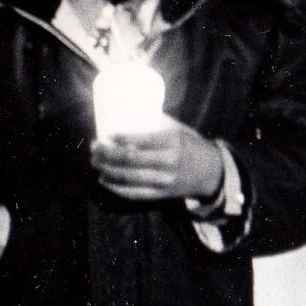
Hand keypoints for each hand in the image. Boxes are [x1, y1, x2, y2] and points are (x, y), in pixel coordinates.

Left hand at [90, 119, 223, 201]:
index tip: (106, 134)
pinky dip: (115, 187)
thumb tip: (126, 110)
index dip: (120, 139)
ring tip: (94, 160)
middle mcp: (168, 163)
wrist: (211, 172)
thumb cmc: (190, 145)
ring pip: (128, 177)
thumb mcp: (178, 130)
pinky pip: (134, 193)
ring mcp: (163, 181)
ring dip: (106, 169)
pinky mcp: (160, 194)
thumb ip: (155, 124)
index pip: (142, 141)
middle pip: (130, 159)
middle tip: (94, 146)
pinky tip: (103, 180)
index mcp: (173, 142)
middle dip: (107, 153)